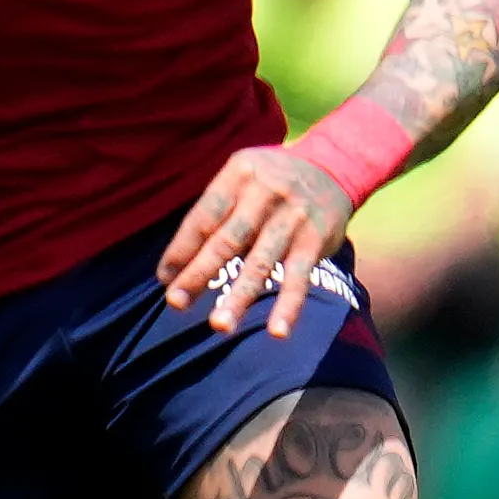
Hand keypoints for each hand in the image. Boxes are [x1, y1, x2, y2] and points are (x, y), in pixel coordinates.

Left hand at [158, 143, 358, 338]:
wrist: (334, 166)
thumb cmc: (270, 180)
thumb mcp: (241, 175)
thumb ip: (215, 210)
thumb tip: (178, 263)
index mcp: (238, 174)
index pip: (203, 217)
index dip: (181, 249)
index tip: (164, 278)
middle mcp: (265, 194)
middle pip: (226, 241)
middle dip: (198, 274)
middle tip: (176, 303)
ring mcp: (292, 218)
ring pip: (260, 264)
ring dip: (238, 297)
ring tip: (219, 325)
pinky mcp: (315, 240)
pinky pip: (299, 278)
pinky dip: (289, 306)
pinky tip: (277, 331)